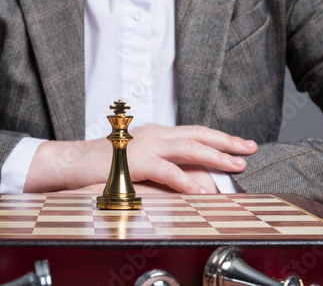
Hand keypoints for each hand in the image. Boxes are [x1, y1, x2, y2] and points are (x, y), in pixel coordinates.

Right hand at [24, 124, 256, 192]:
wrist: (74, 162)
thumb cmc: (106, 162)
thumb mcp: (139, 156)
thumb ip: (162, 160)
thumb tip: (190, 173)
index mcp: (157, 132)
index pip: (194, 132)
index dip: (219, 138)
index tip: (240, 144)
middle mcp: (155, 134)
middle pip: (197, 134)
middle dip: (226, 142)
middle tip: (248, 150)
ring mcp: (145, 146)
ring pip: (187, 148)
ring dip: (214, 156)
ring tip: (235, 166)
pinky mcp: (135, 162)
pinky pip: (166, 170)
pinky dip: (186, 180)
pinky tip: (201, 190)